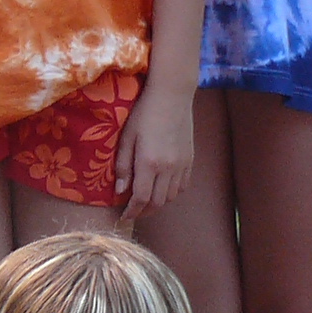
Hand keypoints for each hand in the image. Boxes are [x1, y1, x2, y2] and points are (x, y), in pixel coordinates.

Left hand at [112, 81, 194, 220]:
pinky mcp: (190, 160)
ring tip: (147, 200)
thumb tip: (120, 191)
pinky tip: (162, 188)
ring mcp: (182, 165)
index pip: (141, 198)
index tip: (124, 216)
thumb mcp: (126, 137)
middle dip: (144, 211)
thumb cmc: (144, 113)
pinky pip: (182, 186)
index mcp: (149, 162)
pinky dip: (172, 193)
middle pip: (157, 203)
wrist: (172, 96)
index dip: (132, 212)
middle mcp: (168, 168)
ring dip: (158, 203)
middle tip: (133, 211)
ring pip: (171, 197)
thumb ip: (123, 166)